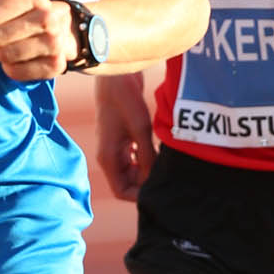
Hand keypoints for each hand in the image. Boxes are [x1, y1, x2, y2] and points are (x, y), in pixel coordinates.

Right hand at [94, 72, 154, 201]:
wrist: (116, 77)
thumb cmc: (125, 101)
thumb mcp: (140, 130)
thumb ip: (147, 156)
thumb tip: (155, 178)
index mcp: (108, 158)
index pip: (121, 191)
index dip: (139, 195)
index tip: (158, 188)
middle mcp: (109, 156)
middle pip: (128, 183)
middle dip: (146, 182)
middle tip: (166, 173)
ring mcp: (115, 148)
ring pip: (132, 171)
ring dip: (147, 170)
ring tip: (163, 162)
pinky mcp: (122, 140)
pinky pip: (134, 159)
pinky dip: (146, 159)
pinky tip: (159, 151)